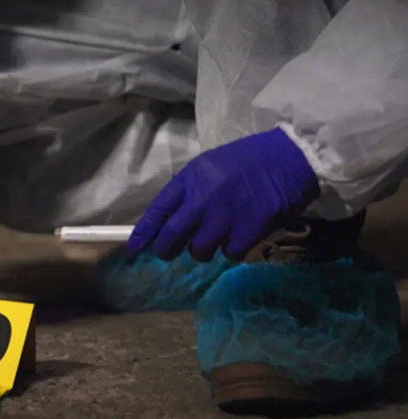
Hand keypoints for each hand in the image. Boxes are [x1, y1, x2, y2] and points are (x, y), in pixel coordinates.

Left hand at [126, 128, 318, 261]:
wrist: (291, 157)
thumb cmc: (248, 160)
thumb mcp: (210, 166)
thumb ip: (188, 191)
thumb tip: (167, 220)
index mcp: (190, 179)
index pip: (158, 210)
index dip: (144, 233)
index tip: (135, 248)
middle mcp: (203, 199)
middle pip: (171, 237)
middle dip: (166, 250)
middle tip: (169, 252)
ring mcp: (225, 216)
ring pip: (199, 250)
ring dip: (203, 250)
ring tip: (215, 237)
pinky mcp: (249, 230)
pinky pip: (229, 253)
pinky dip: (232, 249)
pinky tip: (239, 235)